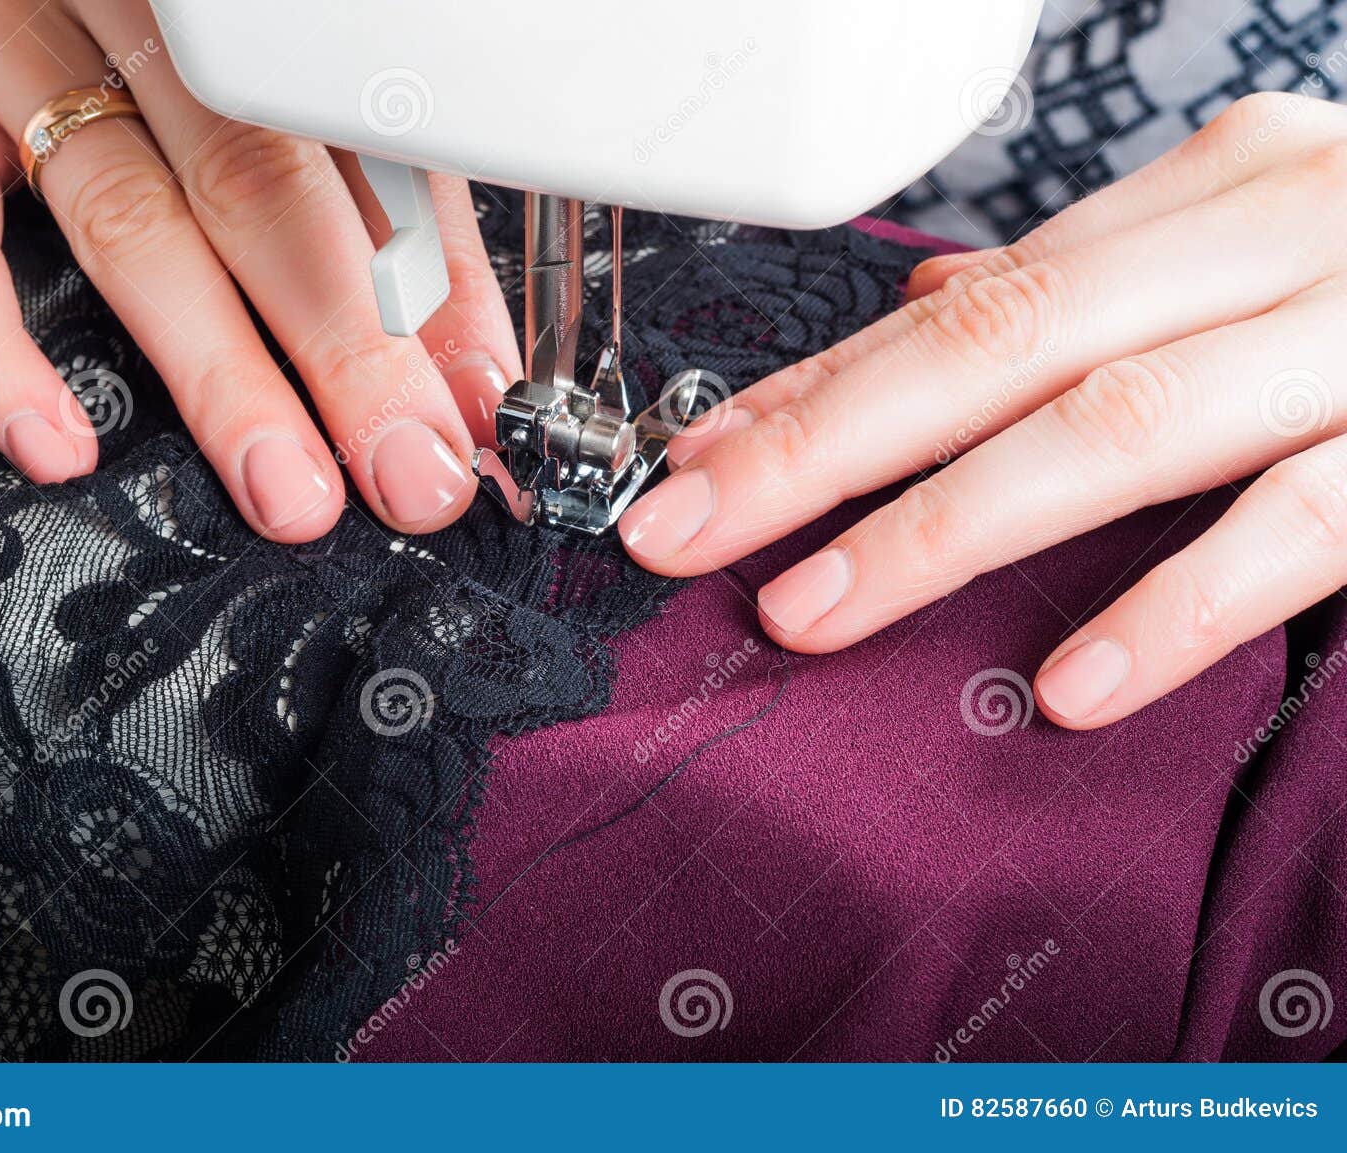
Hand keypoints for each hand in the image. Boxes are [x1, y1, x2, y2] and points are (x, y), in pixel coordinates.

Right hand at [0, 0, 518, 539]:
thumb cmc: (199, 39)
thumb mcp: (319, 111)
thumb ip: (400, 231)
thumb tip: (468, 386)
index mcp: (255, 13)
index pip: (362, 159)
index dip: (420, 302)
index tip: (459, 423)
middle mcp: (140, 15)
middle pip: (256, 189)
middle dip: (344, 351)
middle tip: (400, 471)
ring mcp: (23, 45)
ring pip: (129, 219)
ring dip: (219, 375)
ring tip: (285, 488)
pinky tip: (57, 441)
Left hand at [621, 92, 1346, 728]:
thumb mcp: (1245, 238)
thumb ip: (1091, 288)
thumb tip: (923, 314)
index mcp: (1209, 200)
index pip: (965, 302)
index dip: (815, 390)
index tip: (696, 463)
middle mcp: (1274, 242)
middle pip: (1003, 347)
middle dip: (822, 446)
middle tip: (688, 527)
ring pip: (1122, 426)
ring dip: (950, 528)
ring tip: (819, 610)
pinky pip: (1303, 526)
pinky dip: (1181, 604)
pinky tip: (1075, 683)